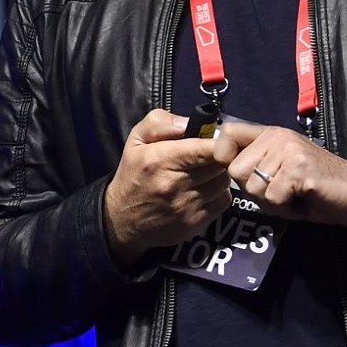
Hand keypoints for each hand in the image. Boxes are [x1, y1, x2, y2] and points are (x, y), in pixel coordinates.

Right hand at [103, 109, 233, 268]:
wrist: (123, 220)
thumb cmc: (132, 175)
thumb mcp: (136, 140)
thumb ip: (160, 123)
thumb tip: (189, 123)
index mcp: (159, 160)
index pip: (204, 149)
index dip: (220, 142)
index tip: (220, 138)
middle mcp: (174, 185)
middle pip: (219, 164)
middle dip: (220, 154)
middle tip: (210, 152)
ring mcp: (186, 207)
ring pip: (223, 183)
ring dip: (219, 174)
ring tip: (205, 170)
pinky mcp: (195, 223)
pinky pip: (222, 202)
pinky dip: (218, 193)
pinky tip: (204, 188)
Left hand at [212, 120, 346, 226]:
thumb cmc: (314, 187)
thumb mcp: (280, 168)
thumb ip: (255, 163)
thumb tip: (224, 166)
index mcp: (270, 133)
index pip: (227, 133)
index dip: (223, 156)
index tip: (243, 174)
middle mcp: (276, 136)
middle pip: (236, 170)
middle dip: (253, 190)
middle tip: (278, 192)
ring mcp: (288, 150)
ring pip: (254, 187)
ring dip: (271, 202)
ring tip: (292, 196)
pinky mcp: (299, 169)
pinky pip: (273, 197)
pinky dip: (285, 208)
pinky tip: (301, 200)